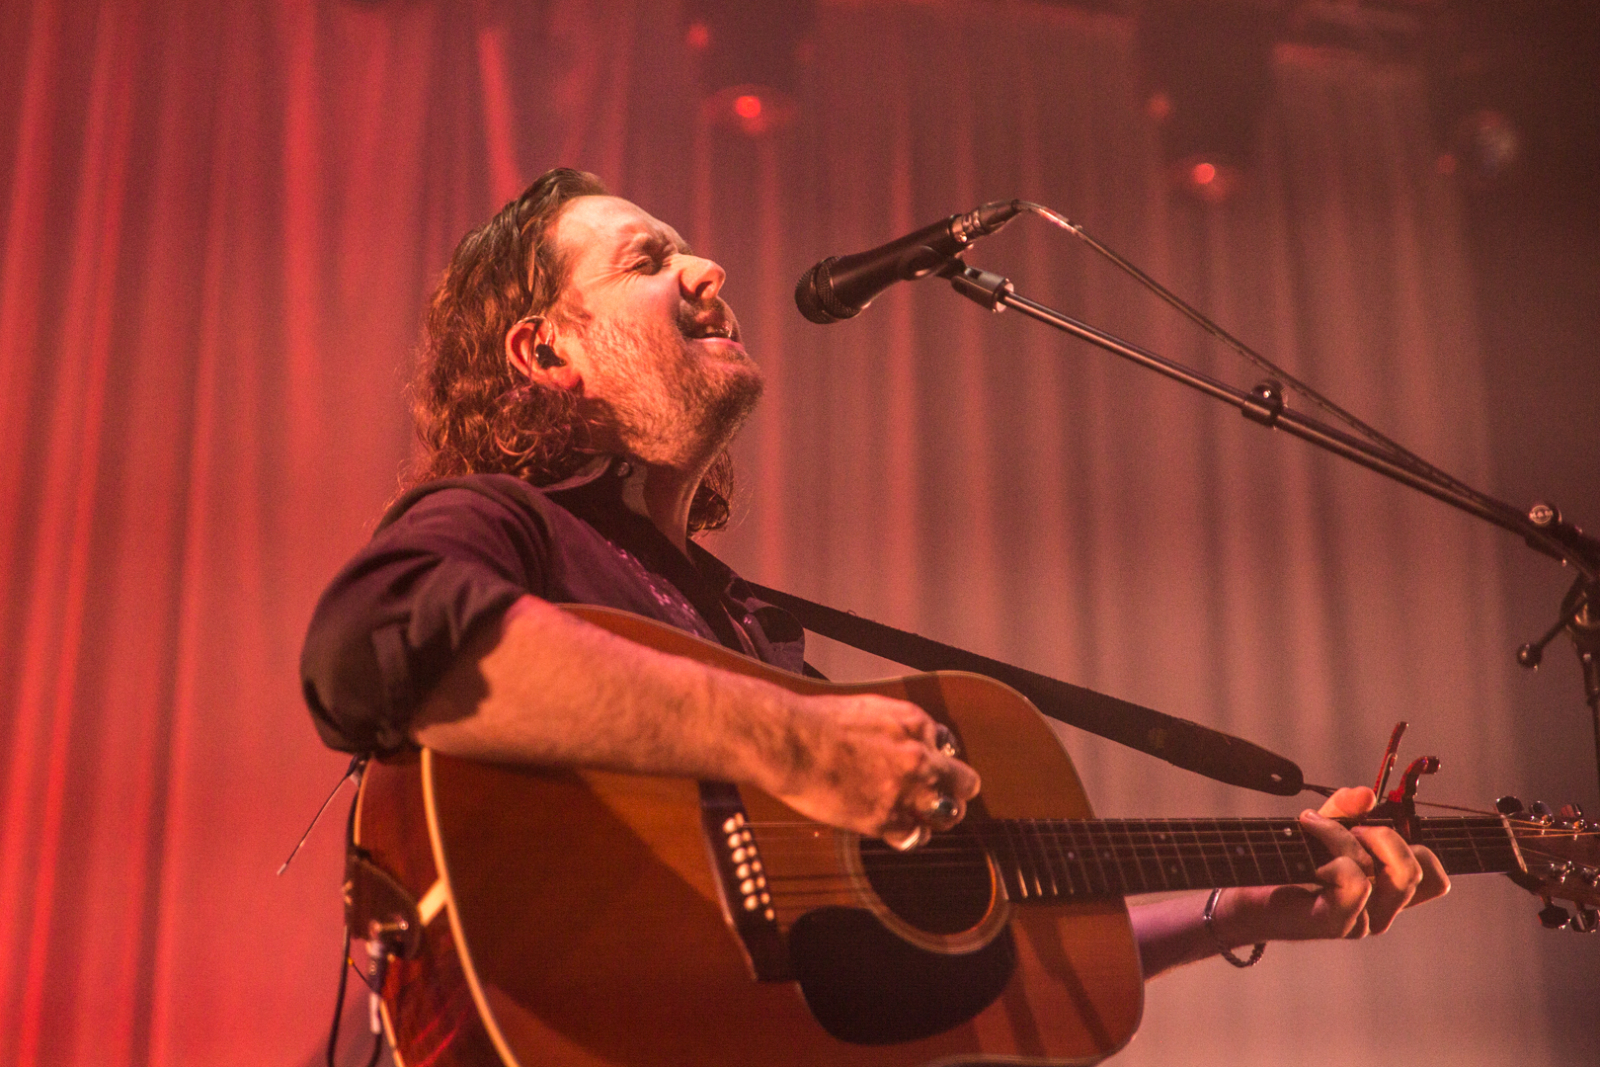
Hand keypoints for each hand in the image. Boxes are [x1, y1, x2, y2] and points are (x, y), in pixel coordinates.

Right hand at [766, 691, 980, 846]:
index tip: (929, 765)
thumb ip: (898, 727)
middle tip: (944, 797)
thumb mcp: (871, 708)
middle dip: (956, 790)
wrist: (792, 742)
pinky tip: (896, 829)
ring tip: (923, 817)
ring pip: (947, 814)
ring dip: (937, 816)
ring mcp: (905, 790)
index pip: (949, 746)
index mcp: (916, 723)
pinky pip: (914, 836)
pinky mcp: (885, 819)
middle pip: (964, 784)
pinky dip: (908, 835)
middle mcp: (919, 757)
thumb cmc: (819, 721)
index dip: (939, 759)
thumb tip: (906, 740)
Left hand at [1218, 786, 1449, 943]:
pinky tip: (1308, 857)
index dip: (1418, 845)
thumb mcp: (1322, 827)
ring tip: (1315, 828)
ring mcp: (1362, 922)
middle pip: (1419, 872)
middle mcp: (1382, 912)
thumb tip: (1367, 794)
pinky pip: (1356, 880)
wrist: (1241, 896)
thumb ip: (1346, 809)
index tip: (1376, 826)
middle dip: (1387, 836)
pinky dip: (1332, 853)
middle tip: (1350, 827)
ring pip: (1388, 872)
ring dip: (1349, 838)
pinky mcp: (1337, 923)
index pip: (1436, 879)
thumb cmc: (1284, 862)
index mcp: (1387, 892)